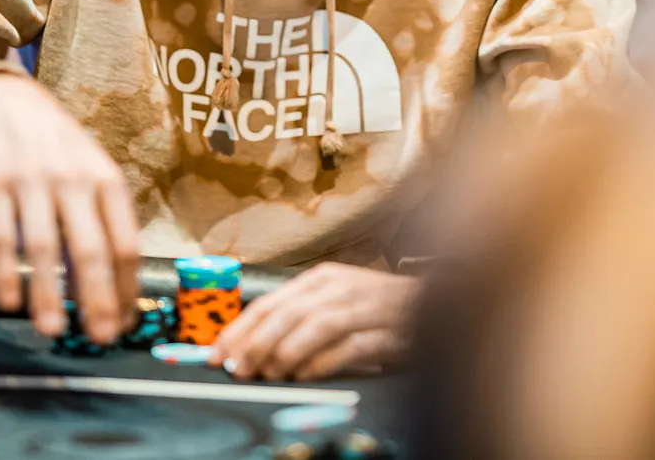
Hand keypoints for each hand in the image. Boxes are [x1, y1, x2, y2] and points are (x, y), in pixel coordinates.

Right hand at [0, 73, 139, 345]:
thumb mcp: (90, 176)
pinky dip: (5, 271)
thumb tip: (110, 292)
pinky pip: (1, 235)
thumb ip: (99, 225)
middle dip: (97, 298)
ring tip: (52, 329)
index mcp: (107, 180)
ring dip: (47, 293)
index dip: (127, 287)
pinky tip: (8, 301)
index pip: (126, 242)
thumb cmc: (58, 152)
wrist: (6, 102)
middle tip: (100, 338)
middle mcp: (75, 179)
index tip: (124, 322)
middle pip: (92, 249)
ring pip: (44, 247)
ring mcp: (33, 179)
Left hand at [210, 263, 418, 381]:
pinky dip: (325, 361)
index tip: (216, 354)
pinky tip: (307, 375)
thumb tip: (250, 347)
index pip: (271, 302)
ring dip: (287, 351)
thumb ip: (298, 318)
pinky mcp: (389, 332)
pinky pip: (351, 346)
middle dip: (256, 342)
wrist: (438, 302)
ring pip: (317, 325)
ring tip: (268, 372)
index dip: (239, 328)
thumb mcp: (334, 302)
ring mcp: (367, 308)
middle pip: (289, 312)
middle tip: (238, 369)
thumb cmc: (378, 308)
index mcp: (322, 278)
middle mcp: (342, 287)